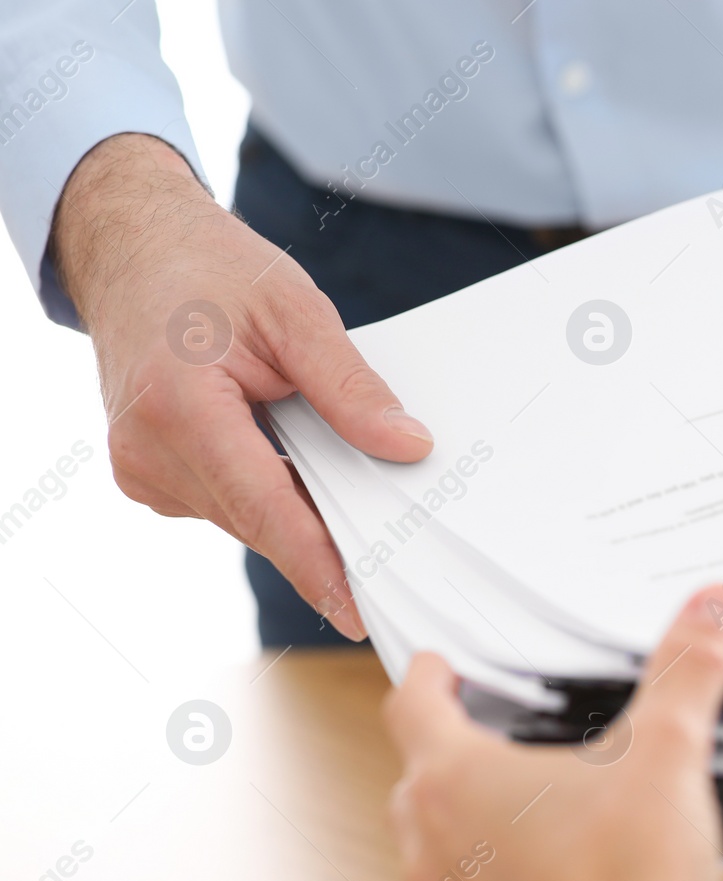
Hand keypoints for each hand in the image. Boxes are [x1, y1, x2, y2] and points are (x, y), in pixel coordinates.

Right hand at [51, 134, 434, 638]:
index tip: (355, 609)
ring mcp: (142, 469)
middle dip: (326, 534)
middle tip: (397, 545)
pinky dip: (269, 490)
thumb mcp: (296, 312)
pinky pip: (228, 502)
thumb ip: (351, 388)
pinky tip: (296, 459)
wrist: (134, 249)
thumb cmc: (210, 269)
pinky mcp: (150, 474)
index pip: (262, 507)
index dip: (314, 563)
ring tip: (346, 476)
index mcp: (179, 407)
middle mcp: (148, 450)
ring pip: (246, 517)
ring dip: (298, 507)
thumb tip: (407, 447)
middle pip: (259, 520)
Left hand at [383, 586, 722, 880]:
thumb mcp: (667, 751)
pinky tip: (550, 864)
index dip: (430, 674)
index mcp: (456, 780)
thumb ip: (687, 670)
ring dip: (464, 809)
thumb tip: (712, 607)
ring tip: (523, 794)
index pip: (412, 704)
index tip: (443, 664)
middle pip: (416, 771)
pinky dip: (493, 867)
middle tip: (490, 721)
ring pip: (432, 837)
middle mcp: (435, 842)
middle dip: (448, 741)